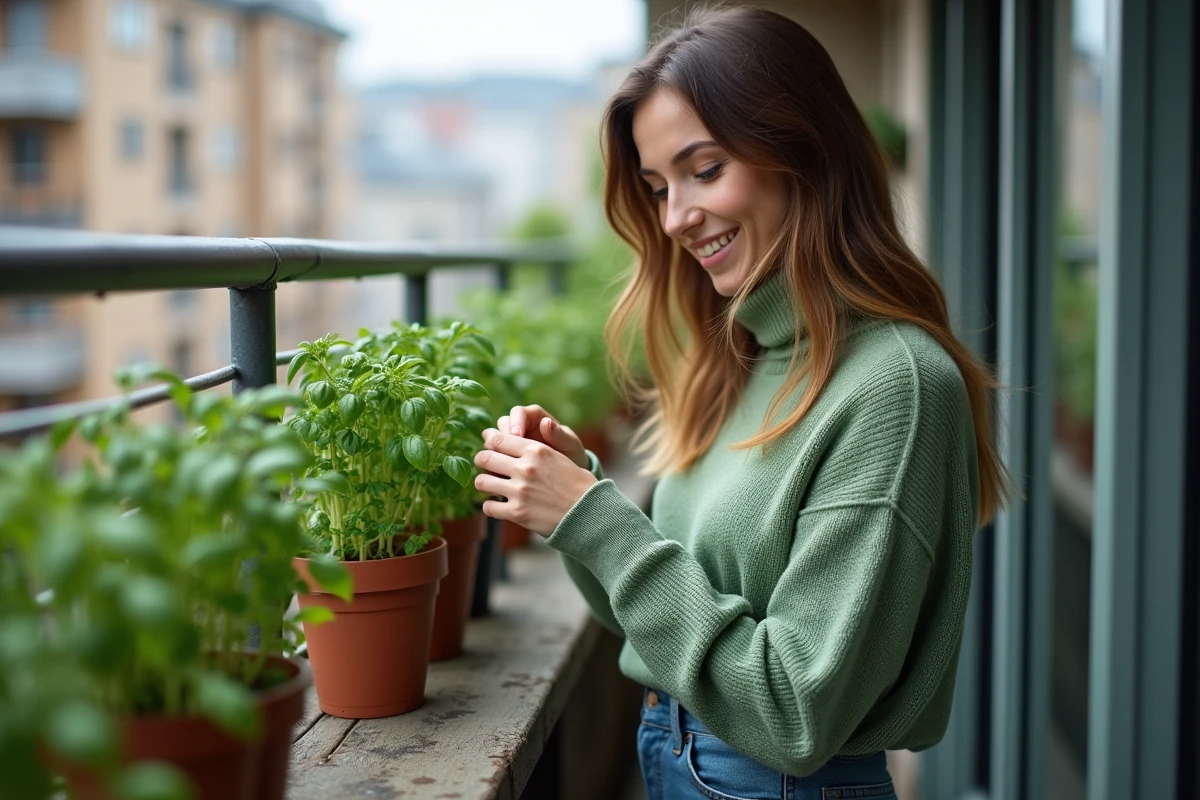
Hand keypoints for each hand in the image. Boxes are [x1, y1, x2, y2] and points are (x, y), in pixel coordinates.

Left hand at [474, 428, 597, 535]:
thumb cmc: (577, 484)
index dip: (489, 442)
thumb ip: (535, 449)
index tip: (488, 446)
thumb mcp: (560, 456)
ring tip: (489, 486)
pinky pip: (489, 507)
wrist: (589, 512)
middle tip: (484, 466)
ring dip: (483, 484)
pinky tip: (497, 506)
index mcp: (536, 450)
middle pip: (485, 458)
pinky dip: (490, 507)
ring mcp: (519, 491)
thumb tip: (519, 438)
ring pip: (482, 482)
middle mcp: (525, 468)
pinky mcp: (517, 513)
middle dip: (482, 461)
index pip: (499, 439)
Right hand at [499, 405, 588, 468]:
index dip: (514, 422)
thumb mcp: (569, 444)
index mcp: (534, 417)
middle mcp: (519, 426)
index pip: (518, 412)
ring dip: (495, 452)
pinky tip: (502, 476)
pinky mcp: (505, 457)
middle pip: (501, 425)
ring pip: (493, 441)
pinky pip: (494, 458)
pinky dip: (494, 466)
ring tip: (503, 466)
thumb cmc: (571, 453)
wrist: (568, 474)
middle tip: (506, 452)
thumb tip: (546, 423)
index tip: (517, 436)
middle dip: (501, 437)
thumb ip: (558, 435)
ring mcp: (511, 442)